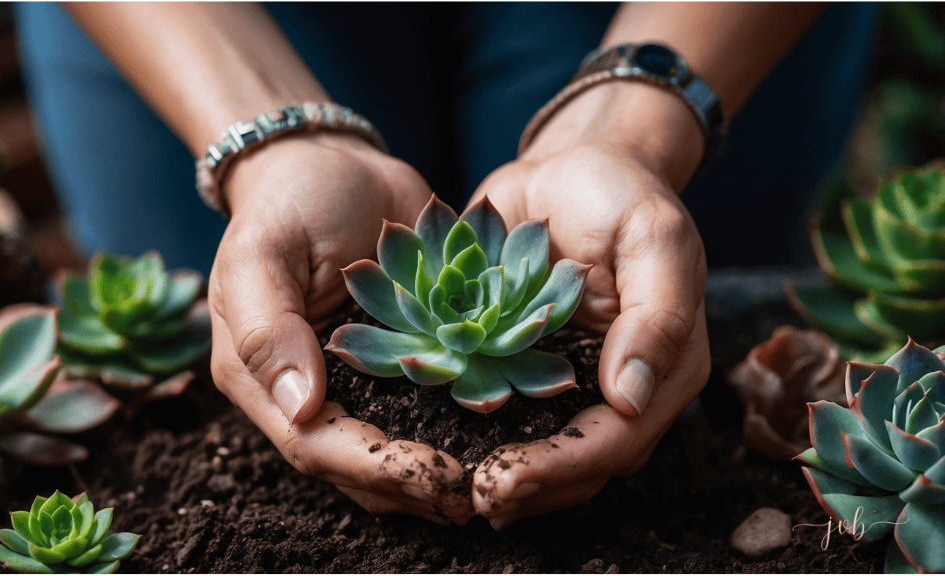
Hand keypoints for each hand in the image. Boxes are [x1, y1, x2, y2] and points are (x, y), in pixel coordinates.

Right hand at [207, 133, 472, 522]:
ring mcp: (358, 383)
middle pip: (359, 465)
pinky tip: (508, 437)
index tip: (432, 473)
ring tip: (500, 482)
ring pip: (398, 448)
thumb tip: (301, 405)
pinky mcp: (402, 363)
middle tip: (479, 493)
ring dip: (442, 471)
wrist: (336, 164)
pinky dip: (463, 429)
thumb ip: (266, 328)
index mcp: (264, 379)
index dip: (372, 467)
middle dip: (415, 484)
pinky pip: (429, 408)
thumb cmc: (289, 202)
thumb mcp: (262, 251)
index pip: (315, 446)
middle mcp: (310, 394)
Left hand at [468, 82, 710, 526]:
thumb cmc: (621, 194)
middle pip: (582, 464)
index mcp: (663, 365)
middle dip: (530, 486)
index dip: (566, 466)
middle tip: (472, 496)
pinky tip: (437, 451)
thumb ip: (656, 314)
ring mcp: (571, 383)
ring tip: (450, 491)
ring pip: (544, 453)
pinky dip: (478, 440)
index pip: (619, 438)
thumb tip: (632, 398)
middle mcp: (619, 387)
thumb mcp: (652, 236)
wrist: (571, 169)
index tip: (507, 478)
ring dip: (504, 480)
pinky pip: (507, 417)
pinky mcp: (528, 370)